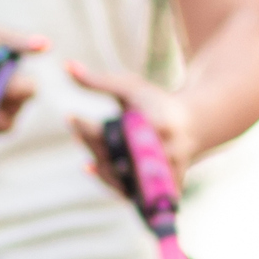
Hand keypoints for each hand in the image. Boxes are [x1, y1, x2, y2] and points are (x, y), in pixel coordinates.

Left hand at [69, 66, 199, 189]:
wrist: (192, 124)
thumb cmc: (155, 102)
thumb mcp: (130, 87)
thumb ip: (98, 81)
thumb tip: (66, 66)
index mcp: (156, 126)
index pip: (115, 133)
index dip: (87, 129)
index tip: (70, 117)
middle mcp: (163, 152)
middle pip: (116, 160)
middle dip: (93, 148)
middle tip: (77, 134)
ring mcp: (164, 173)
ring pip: (124, 180)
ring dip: (101, 170)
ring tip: (87, 160)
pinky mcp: (164, 186)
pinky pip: (135, 193)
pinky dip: (114, 184)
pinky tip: (96, 171)